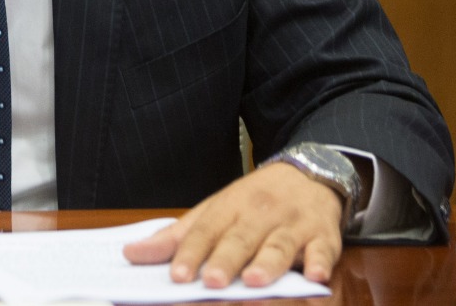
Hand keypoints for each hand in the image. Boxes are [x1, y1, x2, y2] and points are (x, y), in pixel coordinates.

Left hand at [122, 163, 344, 287]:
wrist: (307, 172)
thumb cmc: (253, 201)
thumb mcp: (213, 211)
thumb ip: (177, 238)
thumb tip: (131, 254)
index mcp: (229, 207)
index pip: (205, 231)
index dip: (191, 254)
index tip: (176, 276)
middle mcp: (260, 214)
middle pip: (241, 239)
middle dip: (226, 260)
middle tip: (212, 282)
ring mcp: (293, 224)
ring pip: (280, 245)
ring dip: (268, 264)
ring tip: (254, 281)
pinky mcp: (323, 236)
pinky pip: (324, 250)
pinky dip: (321, 262)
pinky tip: (316, 276)